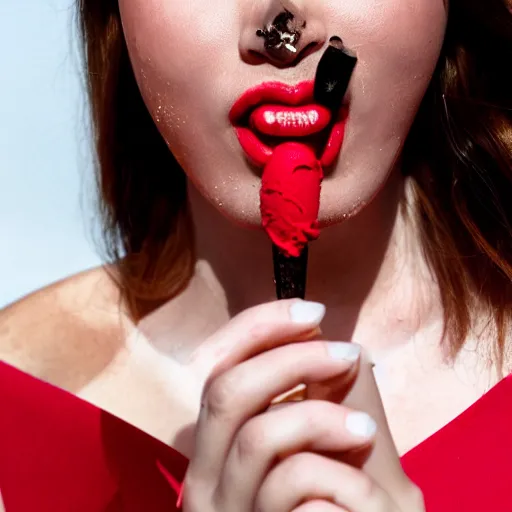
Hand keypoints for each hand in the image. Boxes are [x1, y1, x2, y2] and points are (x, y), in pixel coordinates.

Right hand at [183, 300, 423, 511]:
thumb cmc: (336, 495)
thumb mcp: (315, 435)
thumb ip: (310, 387)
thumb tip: (317, 331)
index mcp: (215, 441)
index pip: (214, 365)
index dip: (257, 327)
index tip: (311, 310)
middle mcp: (204, 475)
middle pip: (226, 391)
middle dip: (292, 359)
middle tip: (347, 354)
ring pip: (259, 437)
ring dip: (321, 419)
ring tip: (366, 428)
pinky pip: (294, 490)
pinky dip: (338, 478)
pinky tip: (360, 490)